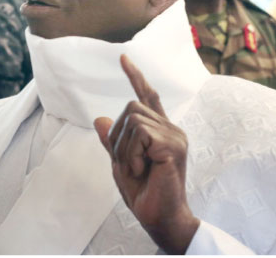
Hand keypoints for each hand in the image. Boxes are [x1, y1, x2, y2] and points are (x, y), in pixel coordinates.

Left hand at [94, 55, 199, 253]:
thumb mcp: (120, 164)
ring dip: (124, 147)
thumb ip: (113, 142)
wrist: (159, 218)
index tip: (123, 57)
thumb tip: (100, 118)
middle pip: (132, 107)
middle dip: (118, 136)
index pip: (148, 96)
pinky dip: (131, 152)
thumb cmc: (144, 194)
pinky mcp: (173, 144)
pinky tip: (141, 169)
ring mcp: (175, 136)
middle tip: (127, 164)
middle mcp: (171, 129)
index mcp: (161, 131)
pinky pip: (139, 132)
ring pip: (133, 118)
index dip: (135, 76)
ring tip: (136, 168)